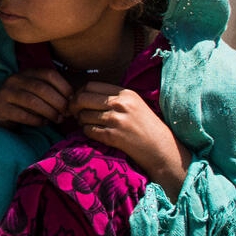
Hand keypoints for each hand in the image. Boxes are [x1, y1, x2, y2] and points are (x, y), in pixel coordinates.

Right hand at [0, 67, 71, 127]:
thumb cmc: (21, 104)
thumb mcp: (35, 93)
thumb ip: (50, 92)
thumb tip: (72, 101)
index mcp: (26, 73)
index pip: (49, 74)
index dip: (64, 87)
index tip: (72, 100)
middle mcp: (14, 80)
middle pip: (42, 88)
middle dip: (58, 102)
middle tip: (66, 114)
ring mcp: (5, 93)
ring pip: (33, 101)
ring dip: (49, 112)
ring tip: (57, 120)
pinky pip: (22, 115)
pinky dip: (36, 120)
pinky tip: (42, 123)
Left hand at [69, 82, 188, 195]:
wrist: (161, 149)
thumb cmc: (146, 127)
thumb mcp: (134, 104)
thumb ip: (113, 97)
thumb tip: (82, 93)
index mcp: (125, 93)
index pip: (90, 85)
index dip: (79, 92)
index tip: (78, 100)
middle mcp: (121, 104)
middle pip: (83, 98)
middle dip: (74, 105)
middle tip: (74, 112)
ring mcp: (117, 120)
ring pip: (83, 115)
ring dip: (80, 120)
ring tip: (86, 123)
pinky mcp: (113, 136)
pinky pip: (88, 130)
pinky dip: (86, 131)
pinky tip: (92, 132)